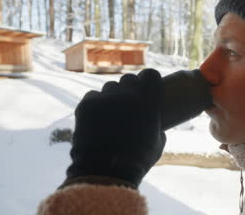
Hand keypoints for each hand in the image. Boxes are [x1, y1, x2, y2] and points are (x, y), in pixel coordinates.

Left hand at [62, 69, 165, 188]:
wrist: (106, 171)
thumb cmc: (137, 160)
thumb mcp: (157, 142)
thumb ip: (156, 125)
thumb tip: (156, 124)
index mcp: (149, 100)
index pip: (150, 74)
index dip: (149, 80)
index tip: (147, 88)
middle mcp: (128, 94)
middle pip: (129, 79)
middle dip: (130, 88)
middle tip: (129, 103)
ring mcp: (106, 97)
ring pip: (110, 87)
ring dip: (112, 97)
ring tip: (111, 114)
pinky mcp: (87, 104)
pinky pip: (93, 96)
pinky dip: (95, 105)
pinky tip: (96, 119)